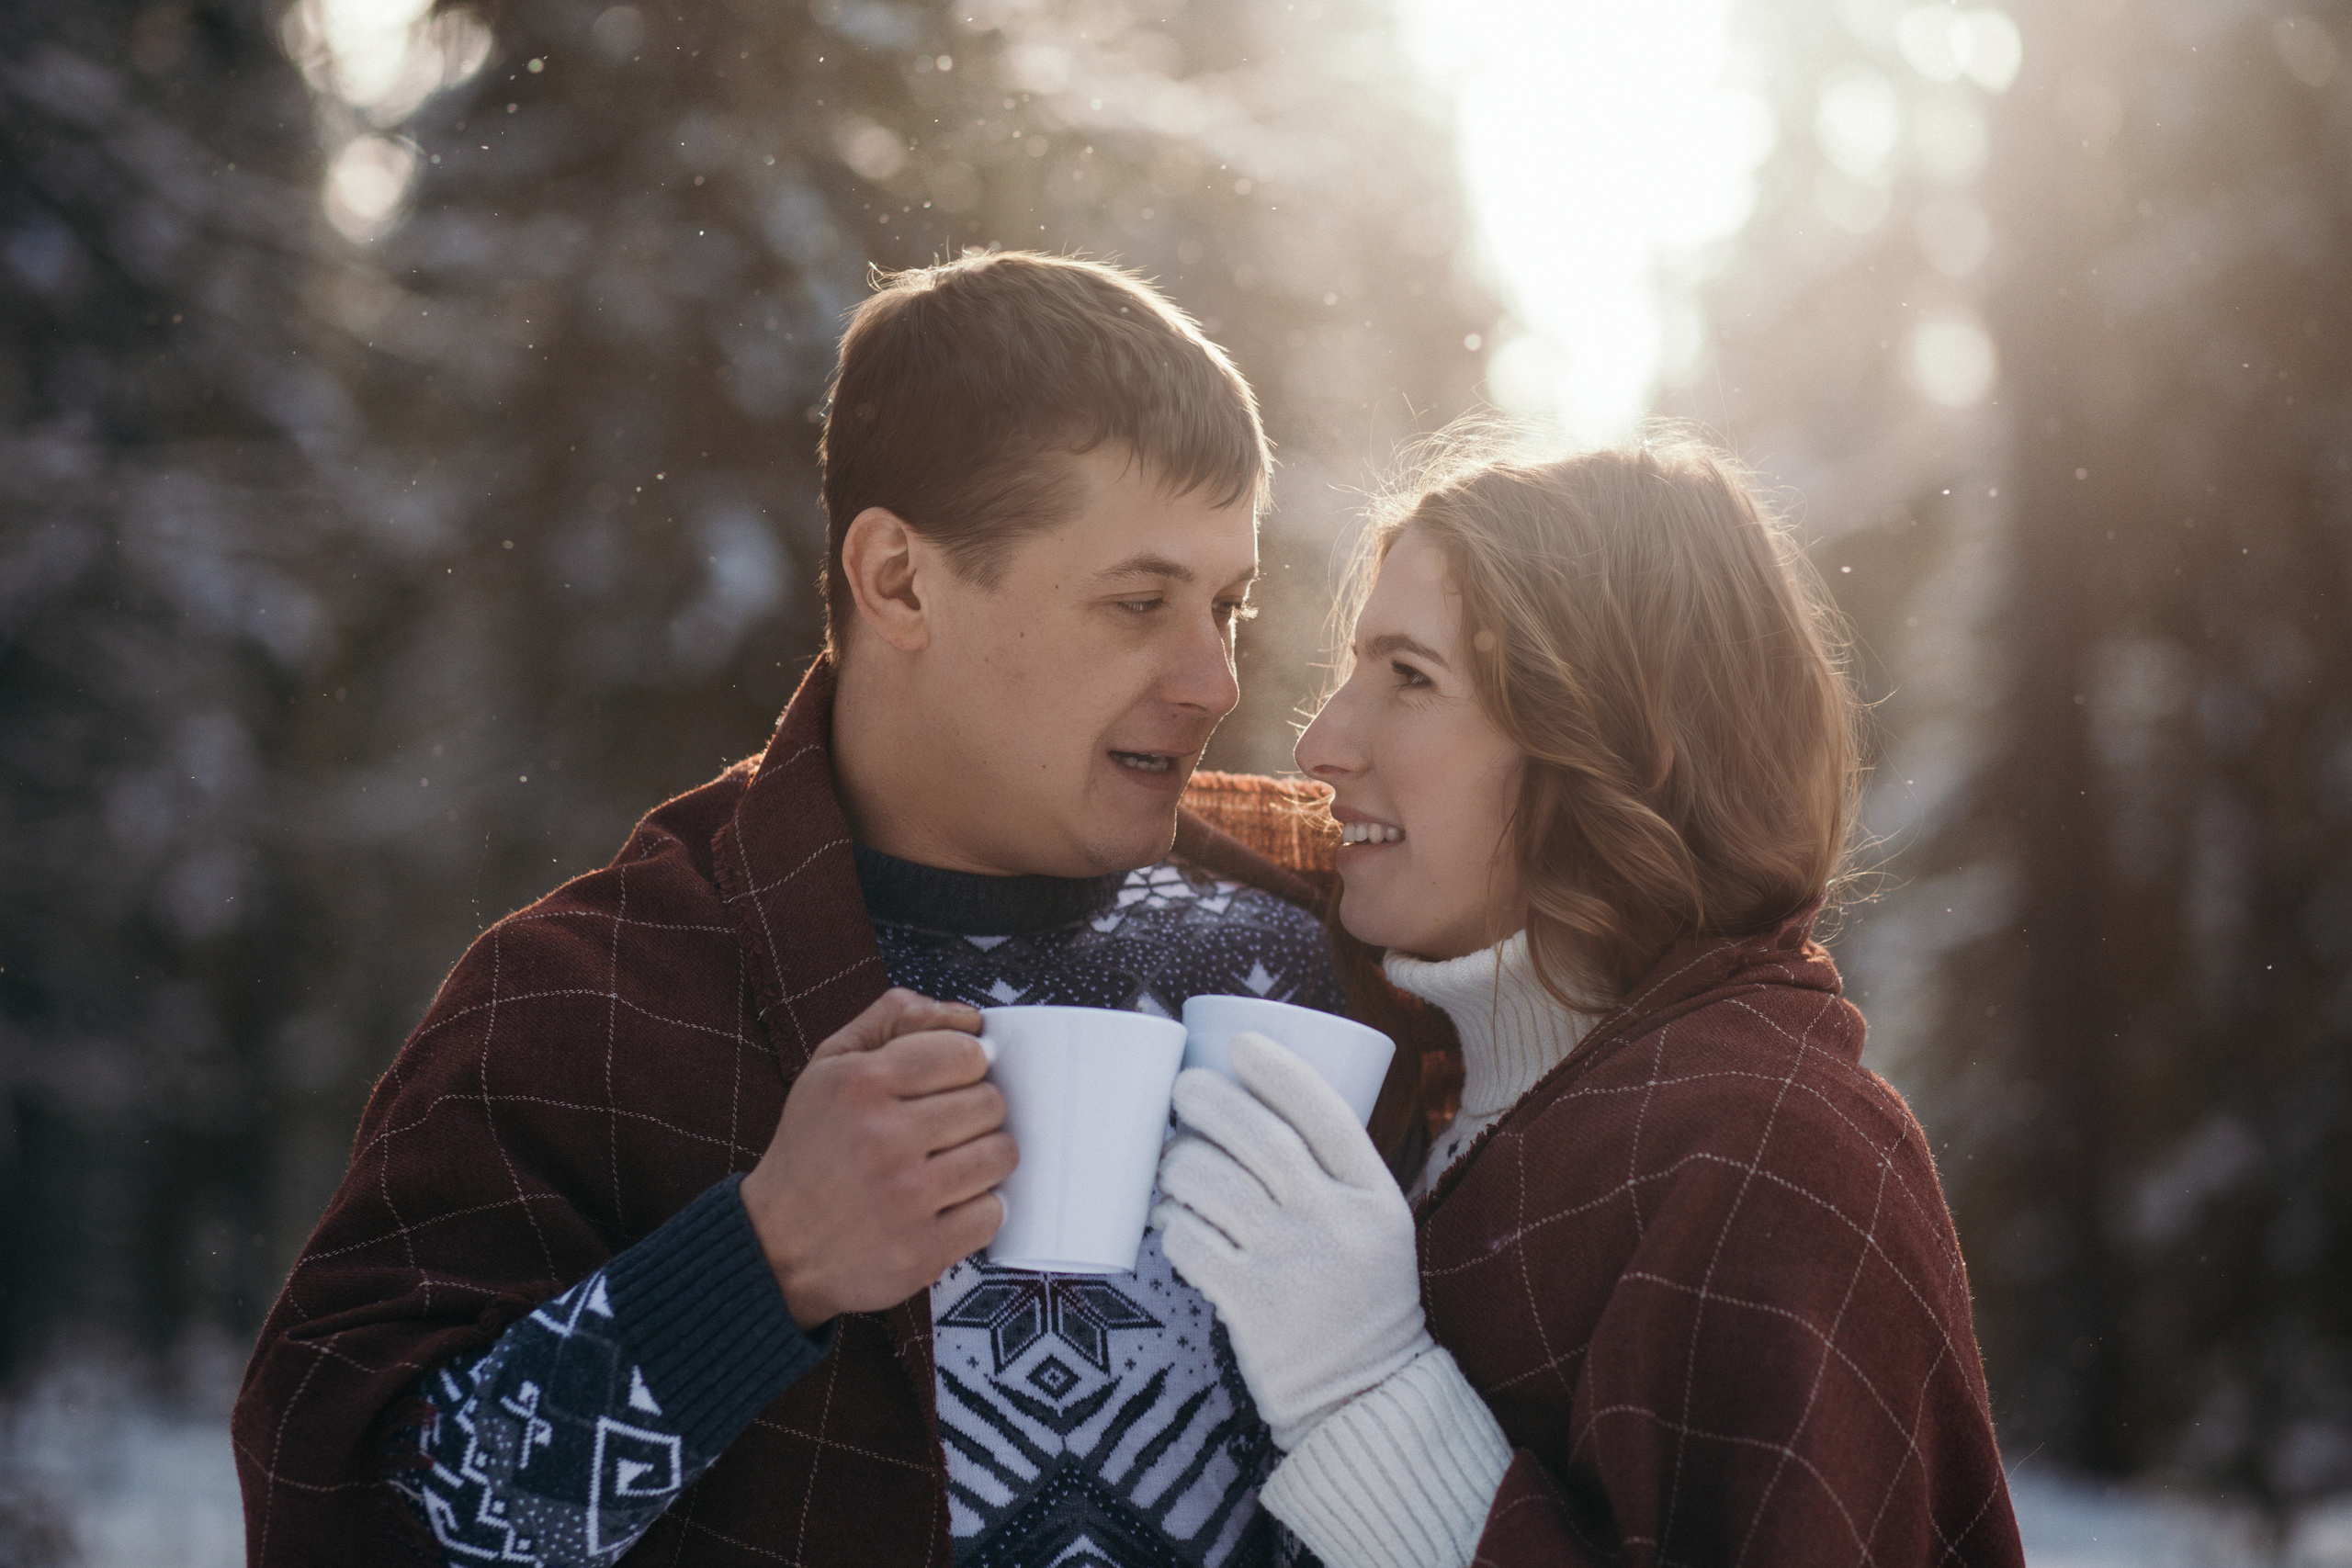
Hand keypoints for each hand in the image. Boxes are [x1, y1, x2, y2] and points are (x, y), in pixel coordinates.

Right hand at [740, 988, 1014, 1327]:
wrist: (774, 1248)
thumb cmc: (810, 1152)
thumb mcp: (829, 1067)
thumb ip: (894, 1020)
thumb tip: (968, 1018)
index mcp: (859, 1084)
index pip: (965, 1053)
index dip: (965, 1066)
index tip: (950, 1083)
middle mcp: (882, 1137)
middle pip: (989, 1103)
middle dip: (976, 1112)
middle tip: (945, 1129)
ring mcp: (905, 1197)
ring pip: (1000, 1155)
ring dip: (983, 1159)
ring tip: (949, 1164)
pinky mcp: (922, 1249)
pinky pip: (992, 1212)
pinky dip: (977, 1209)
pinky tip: (945, 1204)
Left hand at [1153, 1032, 1431, 1450]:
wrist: (1362, 1396)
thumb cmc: (1359, 1298)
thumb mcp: (1377, 1229)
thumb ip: (1335, 1178)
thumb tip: (1259, 1107)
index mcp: (1378, 1200)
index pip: (1328, 1116)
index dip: (1281, 1072)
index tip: (1241, 1045)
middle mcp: (1338, 1226)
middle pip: (1262, 1141)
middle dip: (1211, 1102)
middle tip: (1182, 1088)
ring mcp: (1294, 1265)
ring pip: (1215, 1185)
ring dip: (1179, 1161)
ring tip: (1171, 1158)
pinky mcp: (1251, 1304)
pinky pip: (1191, 1242)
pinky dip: (1171, 1222)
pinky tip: (1167, 1216)